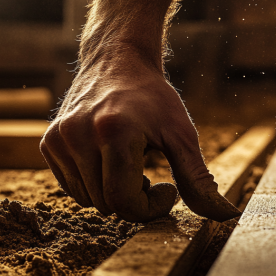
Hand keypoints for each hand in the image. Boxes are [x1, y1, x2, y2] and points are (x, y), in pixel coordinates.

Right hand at [40, 47, 240, 222]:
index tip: (168, 189)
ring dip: (114, 193)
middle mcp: (79, 135)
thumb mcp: (183, 136)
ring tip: (131, 164)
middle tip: (152, 176)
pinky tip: (109, 161)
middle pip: (107, 204)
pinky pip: (72, 188)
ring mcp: (58, 139)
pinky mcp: (48, 142)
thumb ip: (199, 180)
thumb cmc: (155, 98)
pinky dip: (95, 185)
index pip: (124, 201)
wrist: (118, 60)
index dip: (150, 208)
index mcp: (114, 132)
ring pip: (89, 200)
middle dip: (135, 200)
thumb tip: (227, 215)